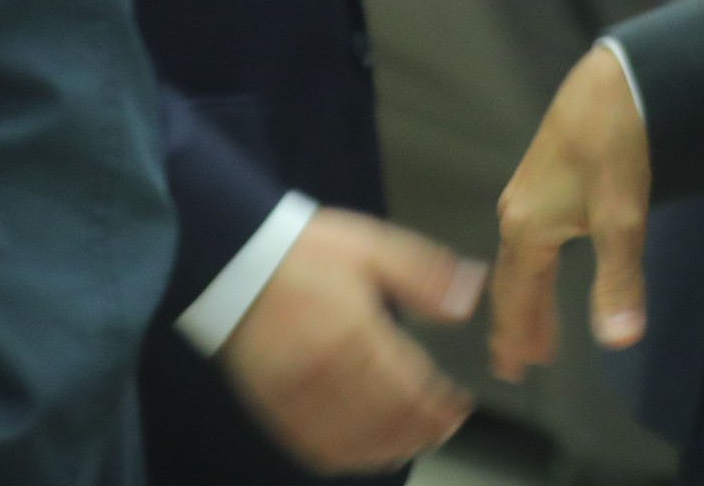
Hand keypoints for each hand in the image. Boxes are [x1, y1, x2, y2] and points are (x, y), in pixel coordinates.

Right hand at [218, 210, 486, 474]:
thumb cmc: (304, 254)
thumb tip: (468, 298)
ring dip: (391, 447)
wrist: (235, 261)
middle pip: (385, 420)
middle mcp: (325, 372)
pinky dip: (348, 455)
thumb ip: (425, 276)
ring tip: (416, 440)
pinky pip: (314, 447)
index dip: (440, 406)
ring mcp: (296, 395)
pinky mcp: (273, 406)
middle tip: (445, 427)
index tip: (459, 407)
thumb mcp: (374, 247)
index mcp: (354, 332)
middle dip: (422, 429)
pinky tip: (367, 449)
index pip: (409, 386)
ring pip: (353, 441)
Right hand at [490, 43, 652, 380]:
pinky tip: (551, 266)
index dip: (515, 336)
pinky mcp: (545, 175)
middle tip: (520, 364)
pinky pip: (530, 237)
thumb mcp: (622, 218)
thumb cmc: (615, 143)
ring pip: (521, 258)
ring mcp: (527, 191)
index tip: (512, 372)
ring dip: (529, 296)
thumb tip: (619, 340)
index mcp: (526, 229)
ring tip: (541, 328)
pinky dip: (536, 266)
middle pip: (511, 281)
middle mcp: (516, 212)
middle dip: (517, 323)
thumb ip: (619, 281)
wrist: (615, 79)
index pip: (514, 298)